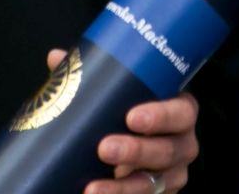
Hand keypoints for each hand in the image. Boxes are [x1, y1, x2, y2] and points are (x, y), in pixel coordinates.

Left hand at [42, 49, 198, 193]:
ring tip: (93, 186)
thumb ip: (93, 75)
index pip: (181, 112)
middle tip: (104, 148)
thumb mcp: (119, 91)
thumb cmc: (130, 109)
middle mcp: (181, 144)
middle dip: (136, 150)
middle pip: (168, 150)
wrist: (133, 144)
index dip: (161, 116)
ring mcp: (171, 175)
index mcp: (179, 111)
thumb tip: (58, 58)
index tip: (131, 116)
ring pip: (153, 183)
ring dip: (122, 187)